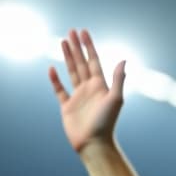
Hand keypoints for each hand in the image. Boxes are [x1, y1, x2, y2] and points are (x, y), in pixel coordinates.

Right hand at [49, 29, 125, 154]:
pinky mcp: (67, 107)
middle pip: (82, 63)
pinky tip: (51, 68)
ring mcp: (78, 97)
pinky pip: (60, 90)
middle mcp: (89, 89)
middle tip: (71, 31)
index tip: (84, 32)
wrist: (94, 145)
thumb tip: (123, 60)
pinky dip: (55, 80)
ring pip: (72, 72)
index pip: (94, 61)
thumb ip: (118, 79)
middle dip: (76, 47)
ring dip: (68, 57)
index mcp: (101, 86)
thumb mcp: (115, 99)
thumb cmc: (107, 123)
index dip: (89, 46)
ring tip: (62, 42)